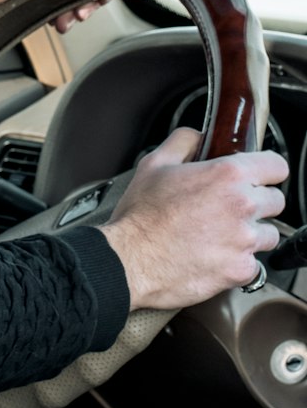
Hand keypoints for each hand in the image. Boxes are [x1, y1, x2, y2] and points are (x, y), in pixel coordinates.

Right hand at [100, 126, 288, 311]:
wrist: (131, 261)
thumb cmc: (140, 216)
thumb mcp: (154, 164)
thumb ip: (184, 141)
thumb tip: (199, 137)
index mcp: (226, 175)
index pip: (276, 166)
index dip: (266, 169)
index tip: (259, 176)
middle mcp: (242, 206)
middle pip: (276, 201)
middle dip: (257, 202)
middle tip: (229, 207)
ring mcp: (244, 241)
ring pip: (268, 234)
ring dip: (251, 233)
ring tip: (220, 233)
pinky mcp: (241, 270)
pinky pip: (254, 264)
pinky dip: (238, 261)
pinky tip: (214, 254)